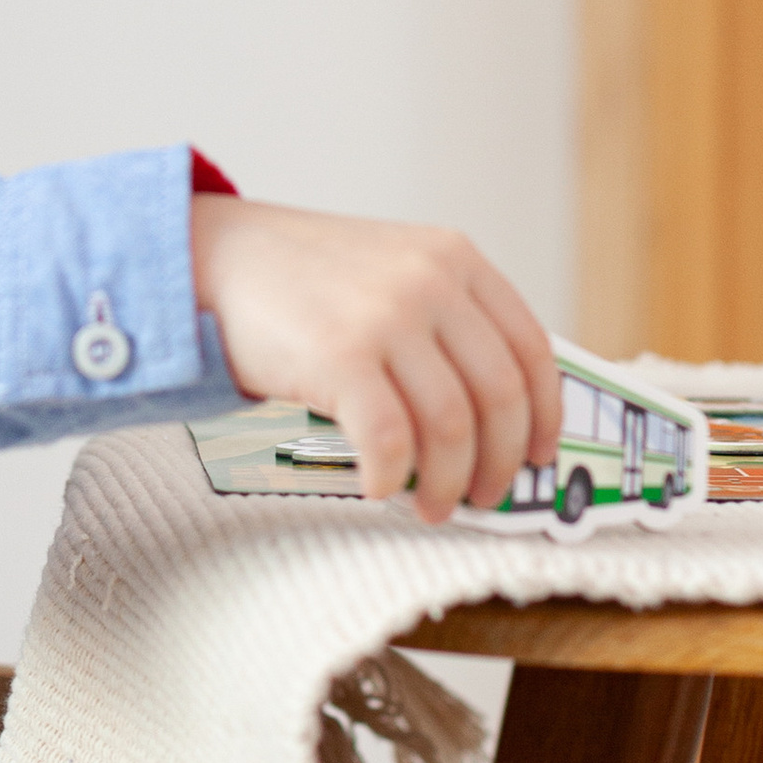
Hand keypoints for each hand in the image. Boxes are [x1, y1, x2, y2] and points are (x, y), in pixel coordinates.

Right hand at [189, 196, 559, 525]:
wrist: (218, 257)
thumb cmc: (306, 280)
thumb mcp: (395, 268)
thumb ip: (447, 317)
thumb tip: (496, 415)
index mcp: (456, 258)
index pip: (530, 348)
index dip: (544, 414)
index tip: (540, 455)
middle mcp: (431, 282)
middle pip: (500, 396)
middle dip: (500, 462)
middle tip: (484, 496)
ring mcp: (387, 316)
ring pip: (451, 426)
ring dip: (447, 482)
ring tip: (429, 505)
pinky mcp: (341, 355)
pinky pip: (390, 440)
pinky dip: (391, 477)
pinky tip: (377, 487)